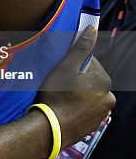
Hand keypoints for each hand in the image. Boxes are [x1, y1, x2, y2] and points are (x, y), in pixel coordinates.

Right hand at [37, 27, 115, 146]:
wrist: (50, 129)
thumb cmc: (57, 95)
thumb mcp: (66, 67)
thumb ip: (81, 48)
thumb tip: (92, 29)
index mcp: (104, 81)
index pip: (89, 63)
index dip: (73, 64)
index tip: (61, 70)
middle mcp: (108, 98)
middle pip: (89, 80)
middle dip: (76, 80)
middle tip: (58, 83)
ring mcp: (102, 114)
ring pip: (87, 95)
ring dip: (76, 93)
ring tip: (58, 96)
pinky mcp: (93, 126)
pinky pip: (84, 110)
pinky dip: (75, 107)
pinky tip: (62, 107)